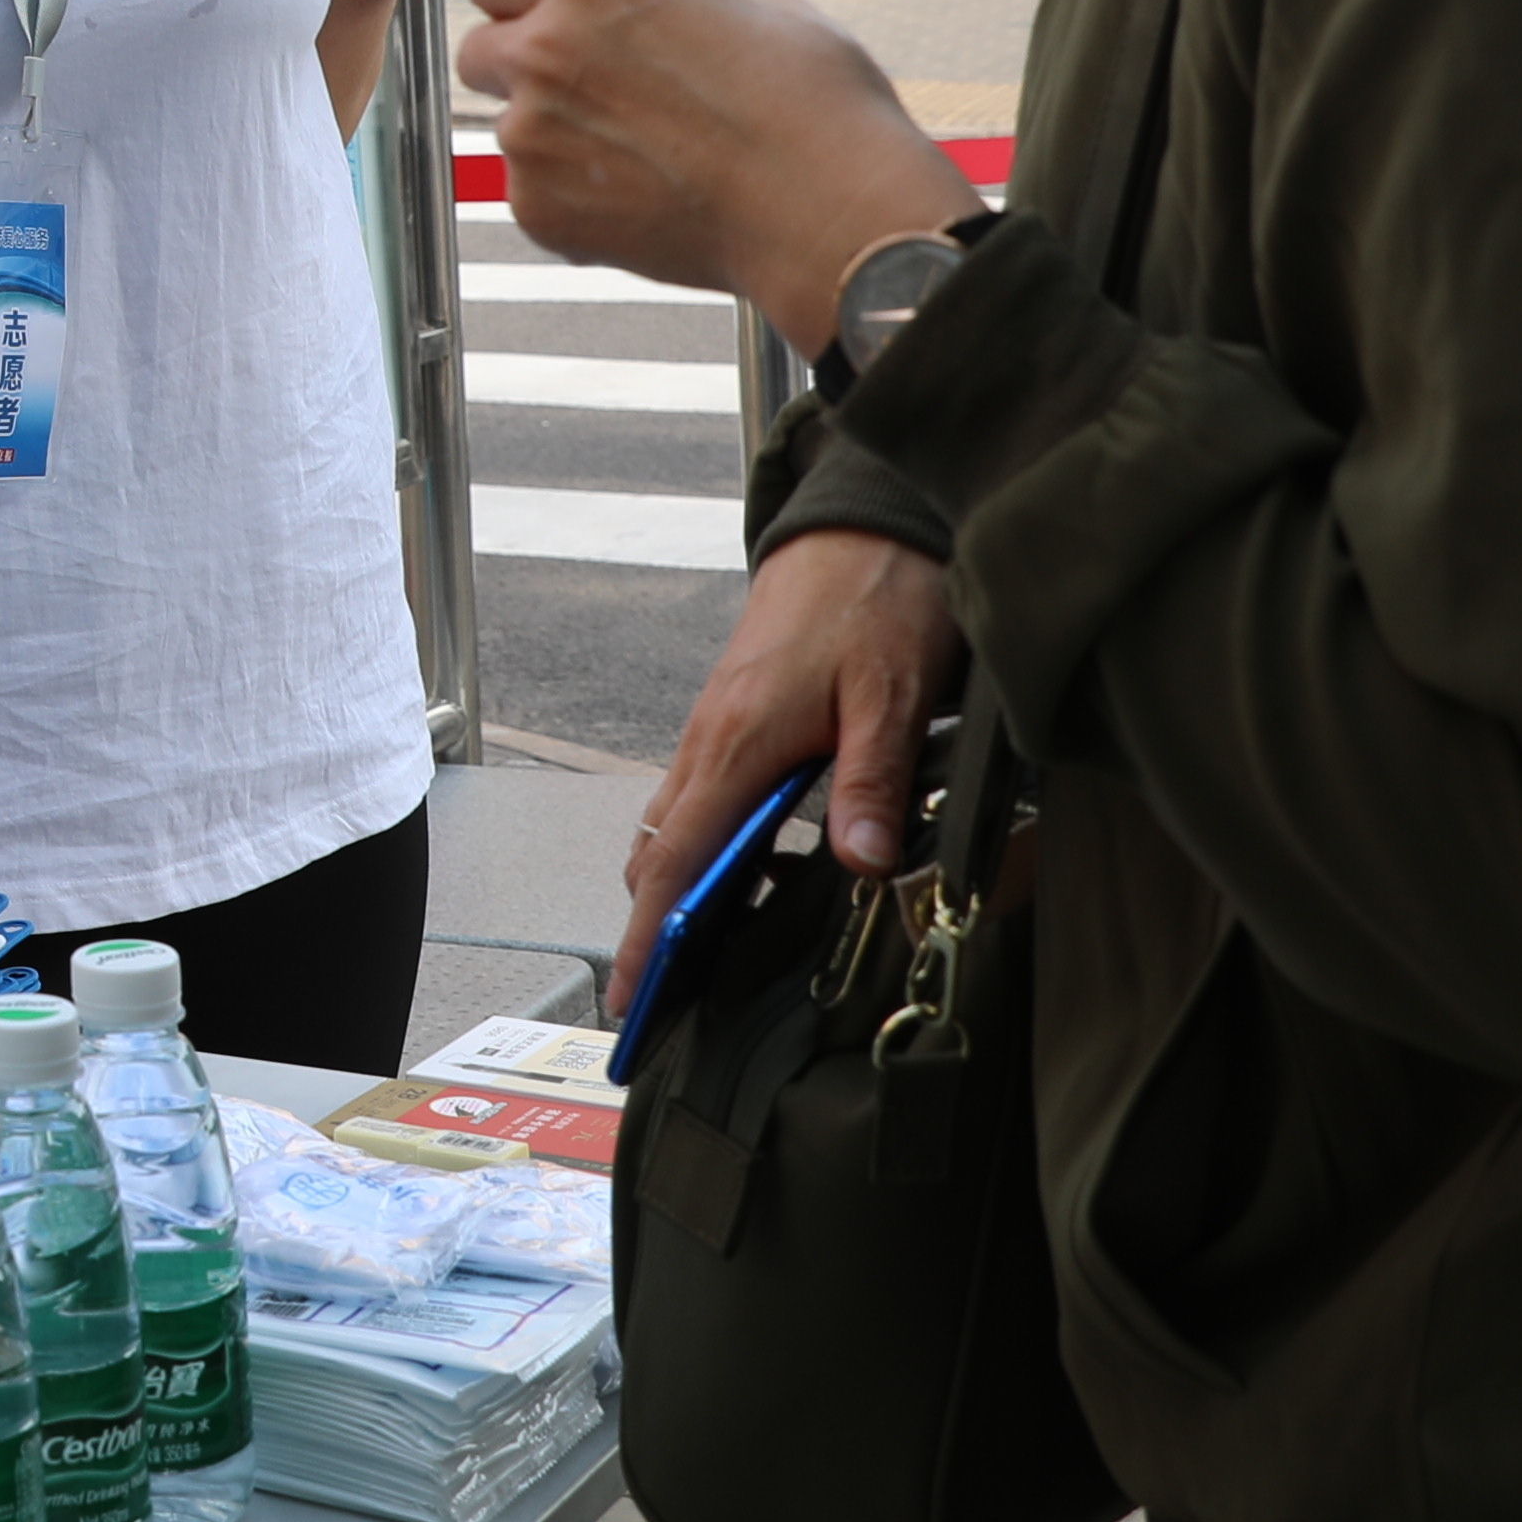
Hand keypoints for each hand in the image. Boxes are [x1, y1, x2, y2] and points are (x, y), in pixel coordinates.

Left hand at [455, 0, 979, 350]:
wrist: (831, 215)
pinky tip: (648, 200)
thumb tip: (658, 10)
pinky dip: (573, 199)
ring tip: (645, 157)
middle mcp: (545, 48)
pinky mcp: (537, 209)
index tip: (538, 18)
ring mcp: (532, 134)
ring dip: (554, 138)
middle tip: (590, 93)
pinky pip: (532, 195)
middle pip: (478, 52)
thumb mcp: (755, 5)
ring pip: (508, 129)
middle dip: (521, 68)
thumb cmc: (813, 105)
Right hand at [608, 532, 962, 1012]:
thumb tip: (862, 864)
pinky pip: (703, 799)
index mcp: (736, 742)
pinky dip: (710, 849)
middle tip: (667, 998)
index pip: (673, 861)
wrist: (862, 522)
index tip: (629, 995)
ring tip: (706, 954)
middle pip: (658, 853)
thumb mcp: (892, 694)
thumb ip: (870, 783)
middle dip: (652, 927)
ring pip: (676, 826)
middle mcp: (712, 740)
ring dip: (681, 889)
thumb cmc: (875, 595)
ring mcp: (719, 729)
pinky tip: (760, 871)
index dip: (647, 935)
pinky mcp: (739, 720)